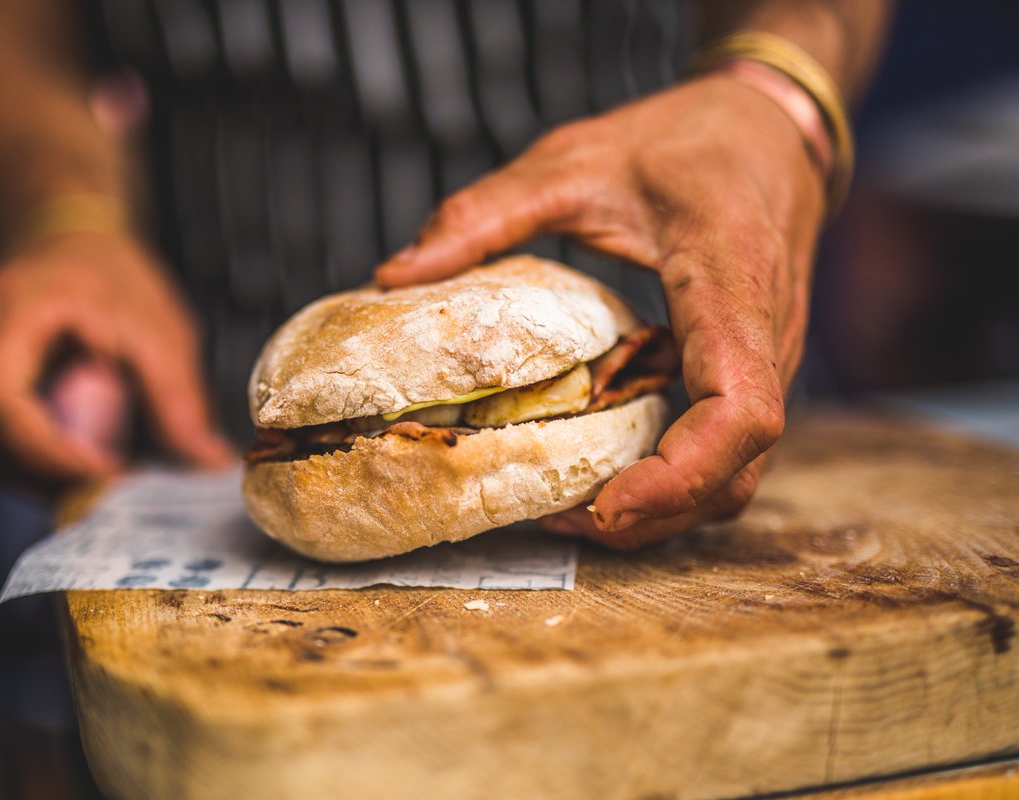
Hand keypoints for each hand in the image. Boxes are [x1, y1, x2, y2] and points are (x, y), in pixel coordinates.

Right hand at [0, 230, 232, 486]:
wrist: (67, 241)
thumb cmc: (110, 276)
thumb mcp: (157, 329)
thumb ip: (178, 398)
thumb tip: (209, 462)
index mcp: (6, 309)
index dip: (51, 453)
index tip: (112, 477)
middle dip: (57, 475)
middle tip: (123, 488)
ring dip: (48, 476)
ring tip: (111, 476)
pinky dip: (37, 463)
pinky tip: (84, 462)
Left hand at [376, 74, 824, 548]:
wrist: (773, 130)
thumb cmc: (685, 141)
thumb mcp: (574, 160)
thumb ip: (485, 213)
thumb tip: (393, 274)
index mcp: (730, 283)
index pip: (740, 412)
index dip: (677, 476)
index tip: (603, 504)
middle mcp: (765, 340)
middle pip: (734, 471)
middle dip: (651, 514)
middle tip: (554, 518)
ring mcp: (767, 365)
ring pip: (736, 475)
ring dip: (661, 508)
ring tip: (570, 506)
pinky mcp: (752, 373)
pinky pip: (726, 451)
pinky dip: (671, 478)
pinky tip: (606, 468)